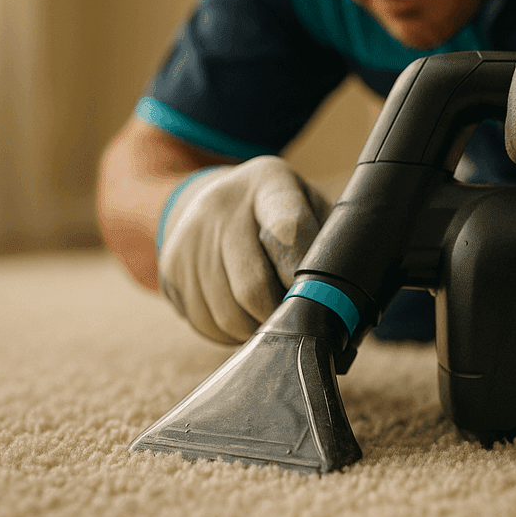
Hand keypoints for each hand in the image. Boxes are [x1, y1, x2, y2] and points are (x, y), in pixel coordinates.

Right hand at [157, 156, 329, 342]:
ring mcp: (190, 236)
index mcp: (269, 182)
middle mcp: (221, 205)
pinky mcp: (171, 266)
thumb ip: (326, 241)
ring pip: (227, 313)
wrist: (216, 198)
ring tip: (271, 320)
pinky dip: (228, 334)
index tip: (316, 297)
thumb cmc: (282, 211)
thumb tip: (343, 300)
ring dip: (255, 331)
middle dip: (279, 315)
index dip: (301, 273)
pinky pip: (203, 321)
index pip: (287, 230)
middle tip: (296, 323)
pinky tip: (243, 318)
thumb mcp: (310, 206)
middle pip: (252, 286)